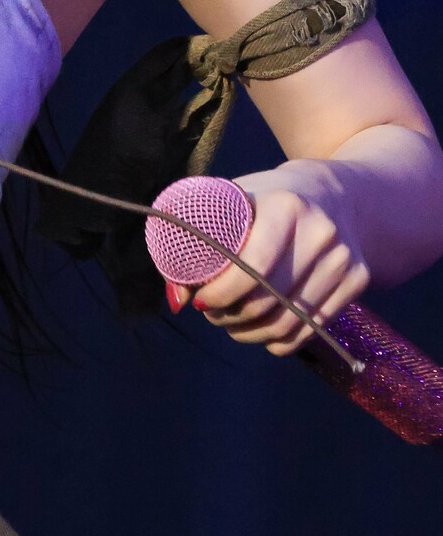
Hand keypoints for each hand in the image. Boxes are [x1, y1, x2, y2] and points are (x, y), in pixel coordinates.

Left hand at [170, 174, 369, 355]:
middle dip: (231, 315)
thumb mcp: (234, 202)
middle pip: (270, 300)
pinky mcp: (358, 280)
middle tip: (211, 313)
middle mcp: (321, 231)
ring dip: (252, 333)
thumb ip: (200, 243)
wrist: (336, 194)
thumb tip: (177, 301)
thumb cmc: (268, 200)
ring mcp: (344, 258)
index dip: (222, 292)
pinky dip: (280, 341)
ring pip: (290, 322)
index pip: (253, 265)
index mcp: (286, 205)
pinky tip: (262, 331)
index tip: (200, 299)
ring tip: (231, 323)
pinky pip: (312, 330)